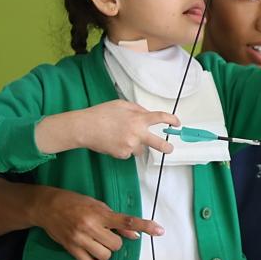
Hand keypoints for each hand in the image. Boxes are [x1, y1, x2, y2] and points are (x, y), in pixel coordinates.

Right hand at [31, 186, 164, 259]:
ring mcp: (80, 239)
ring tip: (99, 244)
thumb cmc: (75, 203)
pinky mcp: (71, 248)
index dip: (145, 226)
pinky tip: (97, 259)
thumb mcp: (98, 205)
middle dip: (116, 242)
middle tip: (107, 235)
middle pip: (116, 244)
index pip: (128, 221)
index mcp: (100, 213)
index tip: (159, 230)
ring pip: (105, 255)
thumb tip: (135, 235)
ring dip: (107, 252)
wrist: (47, 206)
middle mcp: (90, 226)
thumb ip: (117, 221)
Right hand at [36, 100, 179, 158]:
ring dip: (136, 144)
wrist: (84, 128)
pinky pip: (129, 153)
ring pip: (140, 148)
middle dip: (166, 147)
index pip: (160, 118)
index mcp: (138, 118)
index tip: (176, 123)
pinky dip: (124, 148)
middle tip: (169, 149)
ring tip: (120, 136)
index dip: (171, 120)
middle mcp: (137, 133)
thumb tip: (148, 115)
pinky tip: (113, 141)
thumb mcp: (121, 104)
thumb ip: (137, 109)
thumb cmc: (101, 113)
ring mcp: (130, 146)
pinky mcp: (122, 154)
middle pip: (158, 143)